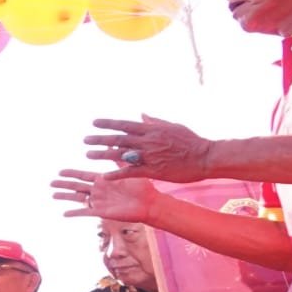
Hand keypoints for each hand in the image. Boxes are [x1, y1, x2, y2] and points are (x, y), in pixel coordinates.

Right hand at [51, 169, 160, 222]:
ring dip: (65, 197)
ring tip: (53, 195)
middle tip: (51, 182)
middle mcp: (99, 191)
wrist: (150, 203)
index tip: (60, 171)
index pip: (83, 176)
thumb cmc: (143, 187)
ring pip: (78, 199)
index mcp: (104, 180)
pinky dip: (75, 213)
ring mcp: (100, 201)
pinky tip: (64, 214)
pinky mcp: (102, 212)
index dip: (71, 173)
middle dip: (64, 184)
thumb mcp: (128, 170)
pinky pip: (86, 212)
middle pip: (77, 186)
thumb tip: (114, 143)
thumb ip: (119, 158)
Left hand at [83, 115, 213, 183]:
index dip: (108, 124)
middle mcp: (147, 141)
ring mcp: (149, 156)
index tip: (94, 123)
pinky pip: (131, 172)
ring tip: (88, 155)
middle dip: (99, 139)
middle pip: (118, 139)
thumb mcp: (173, 126)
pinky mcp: (153, 171)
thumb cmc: (191, 141)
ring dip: (103, 155)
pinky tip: (104, 176)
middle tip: (85, 140)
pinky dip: (117, 174)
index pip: (124, 125)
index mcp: (152, 130)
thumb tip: (142, 115)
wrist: (206, 157)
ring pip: (121, 155)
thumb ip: (155, 122)